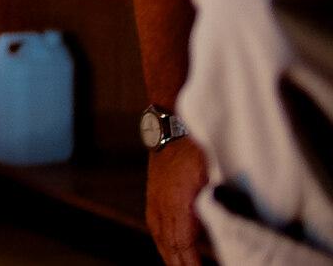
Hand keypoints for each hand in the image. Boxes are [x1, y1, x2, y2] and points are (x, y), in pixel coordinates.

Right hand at [145, 136, 209, 265]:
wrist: (170, 127)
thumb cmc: (194, 149)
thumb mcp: (211, 177)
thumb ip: (214, 206)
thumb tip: (225, 231)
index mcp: (176, 205)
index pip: (183, 247)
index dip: (192, 265)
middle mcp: (161, 208)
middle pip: (170, 249)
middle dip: (181, 265)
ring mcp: (155, 205)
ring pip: (162, 242)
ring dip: (173, 259)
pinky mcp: (154, 200)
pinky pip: (158, 231)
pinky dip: (166, 246)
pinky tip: (173, 253)